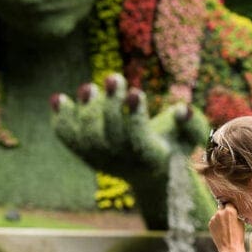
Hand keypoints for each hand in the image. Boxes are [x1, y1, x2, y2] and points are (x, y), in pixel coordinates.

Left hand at [51, 73, 211, 229]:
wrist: (152, 174)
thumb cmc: (174, 146)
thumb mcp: (191, 137)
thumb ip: (193, 124)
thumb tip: (182, 109)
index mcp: (151, 158)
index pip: (138, 140)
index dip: (135, 117)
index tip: (135, 91)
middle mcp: (124, 164)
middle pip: (110, 138)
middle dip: (110, 106)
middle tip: (112, 77)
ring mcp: (103, 162)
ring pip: (88, 140)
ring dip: (85, 111)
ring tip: (88, 87)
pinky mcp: (88, 156)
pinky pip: (70, 141)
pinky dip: (62, 120)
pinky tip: (58, 99)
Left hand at [209, 201, 245, 251]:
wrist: (230, 248)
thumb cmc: (238, 235)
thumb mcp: (241, 222)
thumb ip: (235, 214)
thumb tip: (232, 210)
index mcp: (230, 210)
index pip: (229, 203)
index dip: (231, 207)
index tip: (232, 209)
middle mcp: (220, 212)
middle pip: (222, 207)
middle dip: (225, 210)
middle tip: (228, 217)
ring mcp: (214, 218)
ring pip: (217, 214)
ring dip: (220, 217)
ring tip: (226, 227)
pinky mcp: (210, 224)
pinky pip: (214, 220)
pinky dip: (217, 223)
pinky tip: (221, 230)